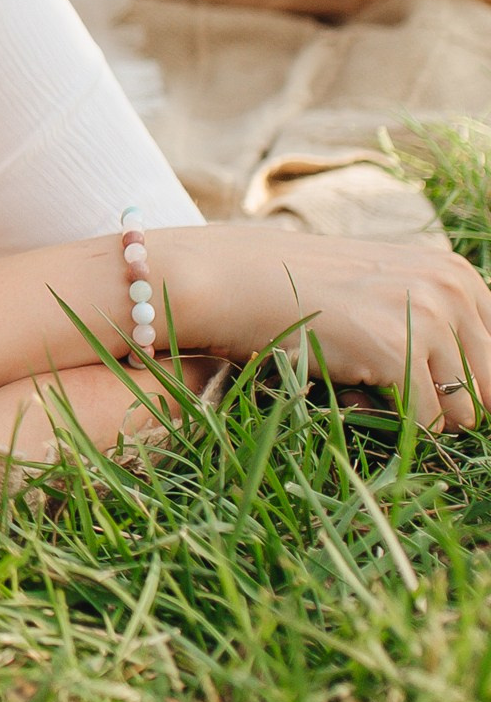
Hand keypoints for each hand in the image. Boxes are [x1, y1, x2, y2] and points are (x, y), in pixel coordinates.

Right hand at [168, 225, 490, 428]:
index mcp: (457, 275)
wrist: (234, 281)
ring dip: (421, 417)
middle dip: (450, 406)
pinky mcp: (398, 348)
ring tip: (371, 390)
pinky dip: (393, 426)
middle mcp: (453, 288)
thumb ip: (434, 322)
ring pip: (465, 412)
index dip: (472, 386)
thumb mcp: (384, 291)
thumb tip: (480, 394)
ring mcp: (428, 315)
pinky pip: (426, 423)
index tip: (436, 396)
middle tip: (395, 397)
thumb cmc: (303, 292)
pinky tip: (354, 394)